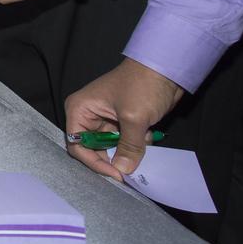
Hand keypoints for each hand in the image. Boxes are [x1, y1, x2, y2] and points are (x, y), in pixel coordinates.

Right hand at [64, 58, 183, 178]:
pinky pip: (125, 143)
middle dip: (114, 158)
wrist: (165, 68)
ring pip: (112, 148)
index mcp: (80, 109)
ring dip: (129, 149)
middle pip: (93, 149)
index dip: (94, 162)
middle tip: (132, 169)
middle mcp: (88, 116)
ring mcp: (106, 119)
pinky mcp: (122, 122)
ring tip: (144, 139)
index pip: (77, 145)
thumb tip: (123, 172)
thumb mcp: (134, 117)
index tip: (117, 175)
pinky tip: (148, 134)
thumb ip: (128, 147)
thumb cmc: (142, 84)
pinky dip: (137, 144)